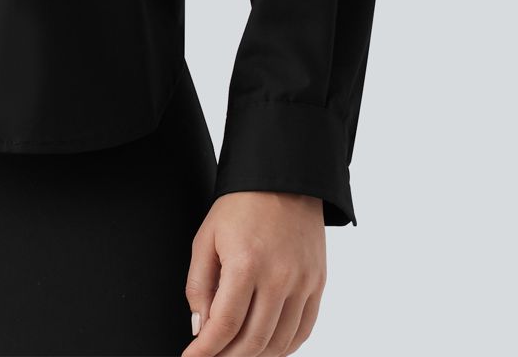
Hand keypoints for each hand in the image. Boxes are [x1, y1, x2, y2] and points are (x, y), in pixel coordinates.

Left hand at [181, 191, 326, 355]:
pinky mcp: (317, 285)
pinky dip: (283, 347)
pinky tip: (265, 347)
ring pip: (278, 342)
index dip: (206, 350)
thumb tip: (200, 326)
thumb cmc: (241, 205)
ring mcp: (302, 283)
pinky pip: (303, 331)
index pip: (224, 325)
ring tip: (233, 353)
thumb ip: (199, 284)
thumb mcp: (206, 237)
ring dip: (254, 356)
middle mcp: (278, 277)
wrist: (283, 179)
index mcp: (246, 263)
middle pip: (252, 340)